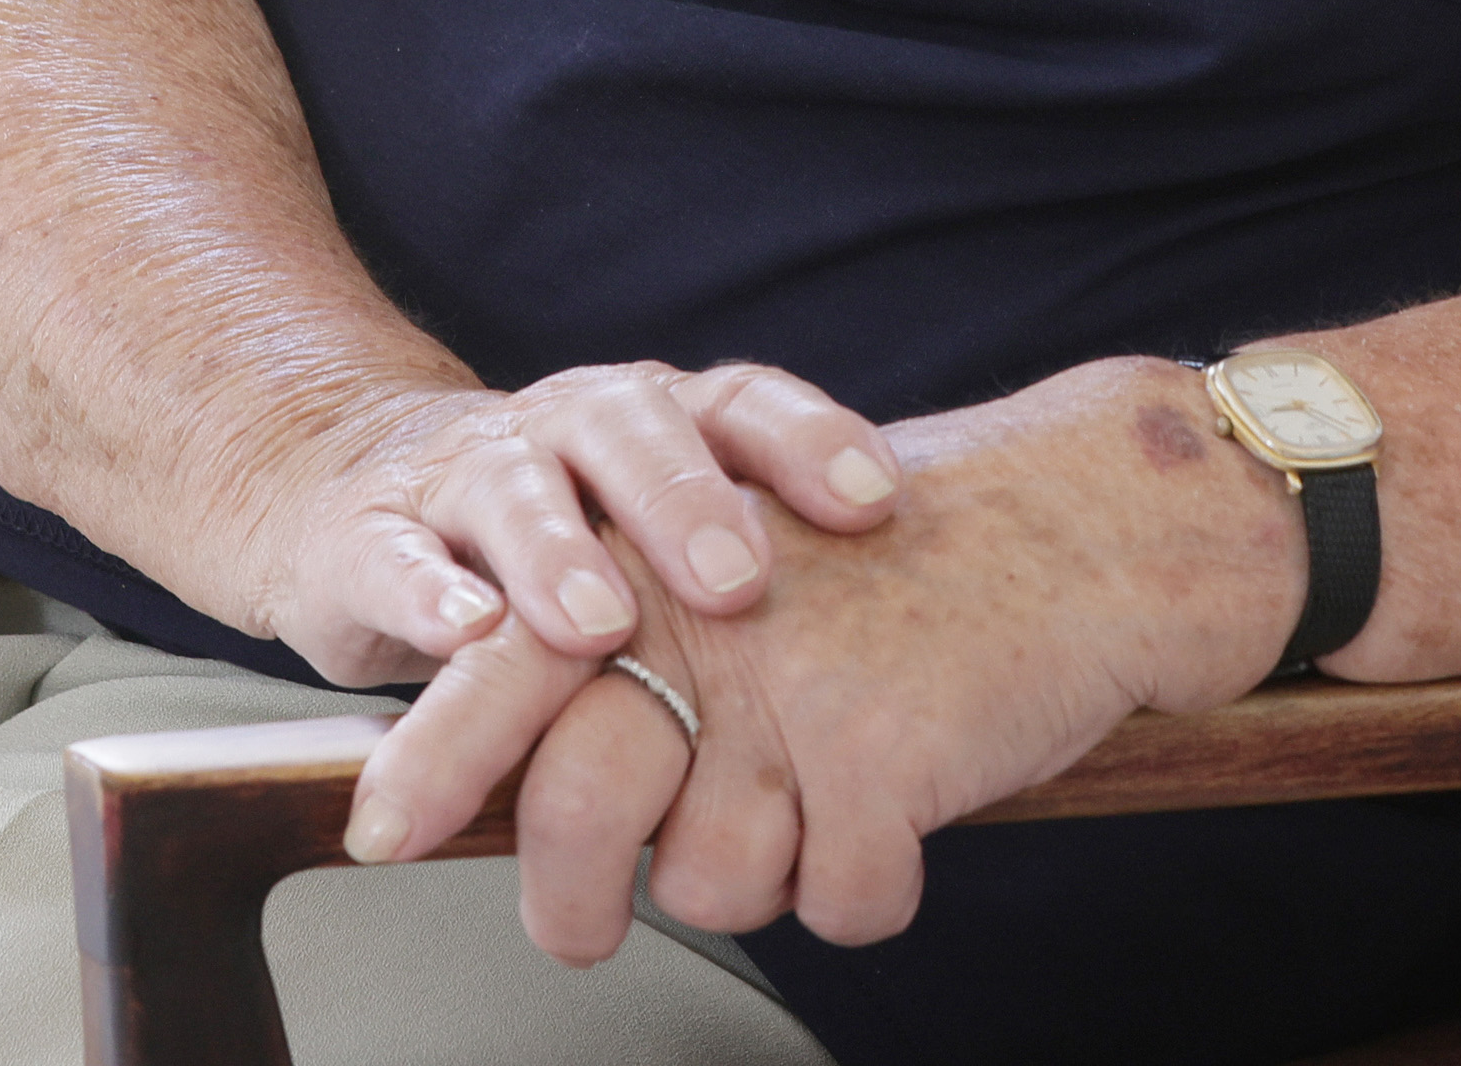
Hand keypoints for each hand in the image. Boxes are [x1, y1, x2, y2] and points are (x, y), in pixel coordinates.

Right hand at [263, 359, 900, 676]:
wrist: (353, 496)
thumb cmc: (554, 532)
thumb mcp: (654, 535)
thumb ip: (760, 566)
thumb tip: (917, 664)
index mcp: (653, 419)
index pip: (743, 403)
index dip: (810, 442)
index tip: (878, 500)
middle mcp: (567, 426)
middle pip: (635, 429)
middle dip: (689, 503)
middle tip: (740, 585)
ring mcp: (467, 474)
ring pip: (517, 487)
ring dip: (561, 554)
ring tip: (602, 626)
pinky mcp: (369, 538)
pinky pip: (399, 557)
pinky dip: (432, 593)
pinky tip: (466, 632)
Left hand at [343, 356, 1298, 962]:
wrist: (1082, 526)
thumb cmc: (908, 569)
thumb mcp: (748, 571)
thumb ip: (643, 653)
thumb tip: (528, 785)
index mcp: (664, 566)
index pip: (509, 665)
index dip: (436, 759)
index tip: (377, 836)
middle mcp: (714, 622)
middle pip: (579, 811)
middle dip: (567, 905)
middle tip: (581, 934)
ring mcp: (799, 691)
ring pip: (711, 885)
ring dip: (761, 882)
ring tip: (818, 807)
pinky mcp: (889, 755)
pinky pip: (840, 903)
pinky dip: (871, 890)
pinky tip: (902, 818)